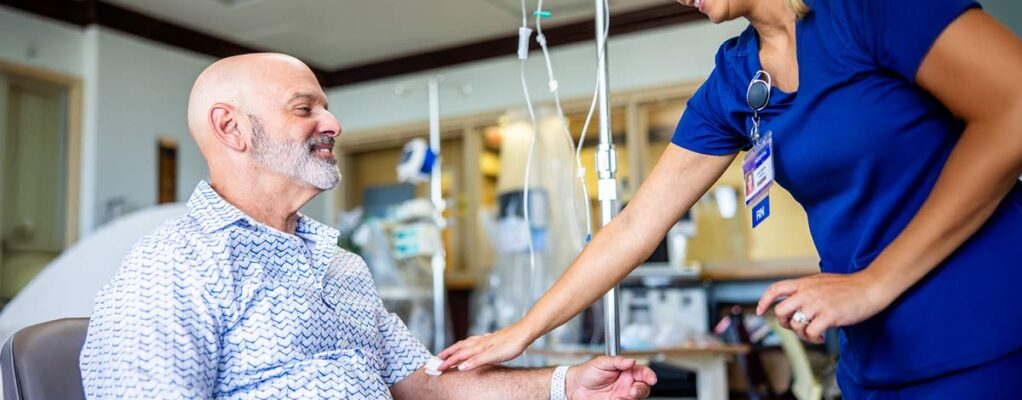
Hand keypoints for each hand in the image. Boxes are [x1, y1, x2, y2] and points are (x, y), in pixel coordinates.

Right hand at [437, 323, 531, 371]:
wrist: (525, 332)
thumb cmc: (512, 344)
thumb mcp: (493, 356)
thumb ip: (476, 361)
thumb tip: (460, 367)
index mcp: (478, 347)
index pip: (458, 356)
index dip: (447, 363)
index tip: (437, 369)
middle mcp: (479, 342)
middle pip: (459, 347)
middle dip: (447, 353)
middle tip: (437, 359)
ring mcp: (486, 339)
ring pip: (466, 343)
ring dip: (456, 348)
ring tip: (451, 351)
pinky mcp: (492, 338)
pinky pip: (474, 341)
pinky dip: (468, 344)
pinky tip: (472, 344)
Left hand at [567, 356, 656, 399]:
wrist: (573, 387)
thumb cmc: (587, 372)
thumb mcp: (601, 362)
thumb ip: (617, 361)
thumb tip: (631, 360)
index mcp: (625, 371)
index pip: (643, 372)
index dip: (649, 375)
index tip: (651, 379)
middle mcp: (626, 384)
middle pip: (643, 388)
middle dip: (642, 389)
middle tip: (633, 391)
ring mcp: (622, 396)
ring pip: (637, 398)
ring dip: (634, 398)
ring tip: (622, 396)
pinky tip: (617, 399)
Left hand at [756, 271, 895, 343]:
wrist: (870, 287)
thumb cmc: (848, 286)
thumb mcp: (821, 281)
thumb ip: (806, 289)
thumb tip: (792, 300)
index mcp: (804, 283)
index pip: (775, 289)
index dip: (764, 301)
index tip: (759, 311)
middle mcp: (807, 292)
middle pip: (780, 311)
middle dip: (785, 323)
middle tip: (797, 326)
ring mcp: (817, 304)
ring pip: (795, 324)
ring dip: (801, 334)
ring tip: (813, 333)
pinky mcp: (829, 316)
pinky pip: (810, 332)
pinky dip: (813, 339)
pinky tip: (822, 337)